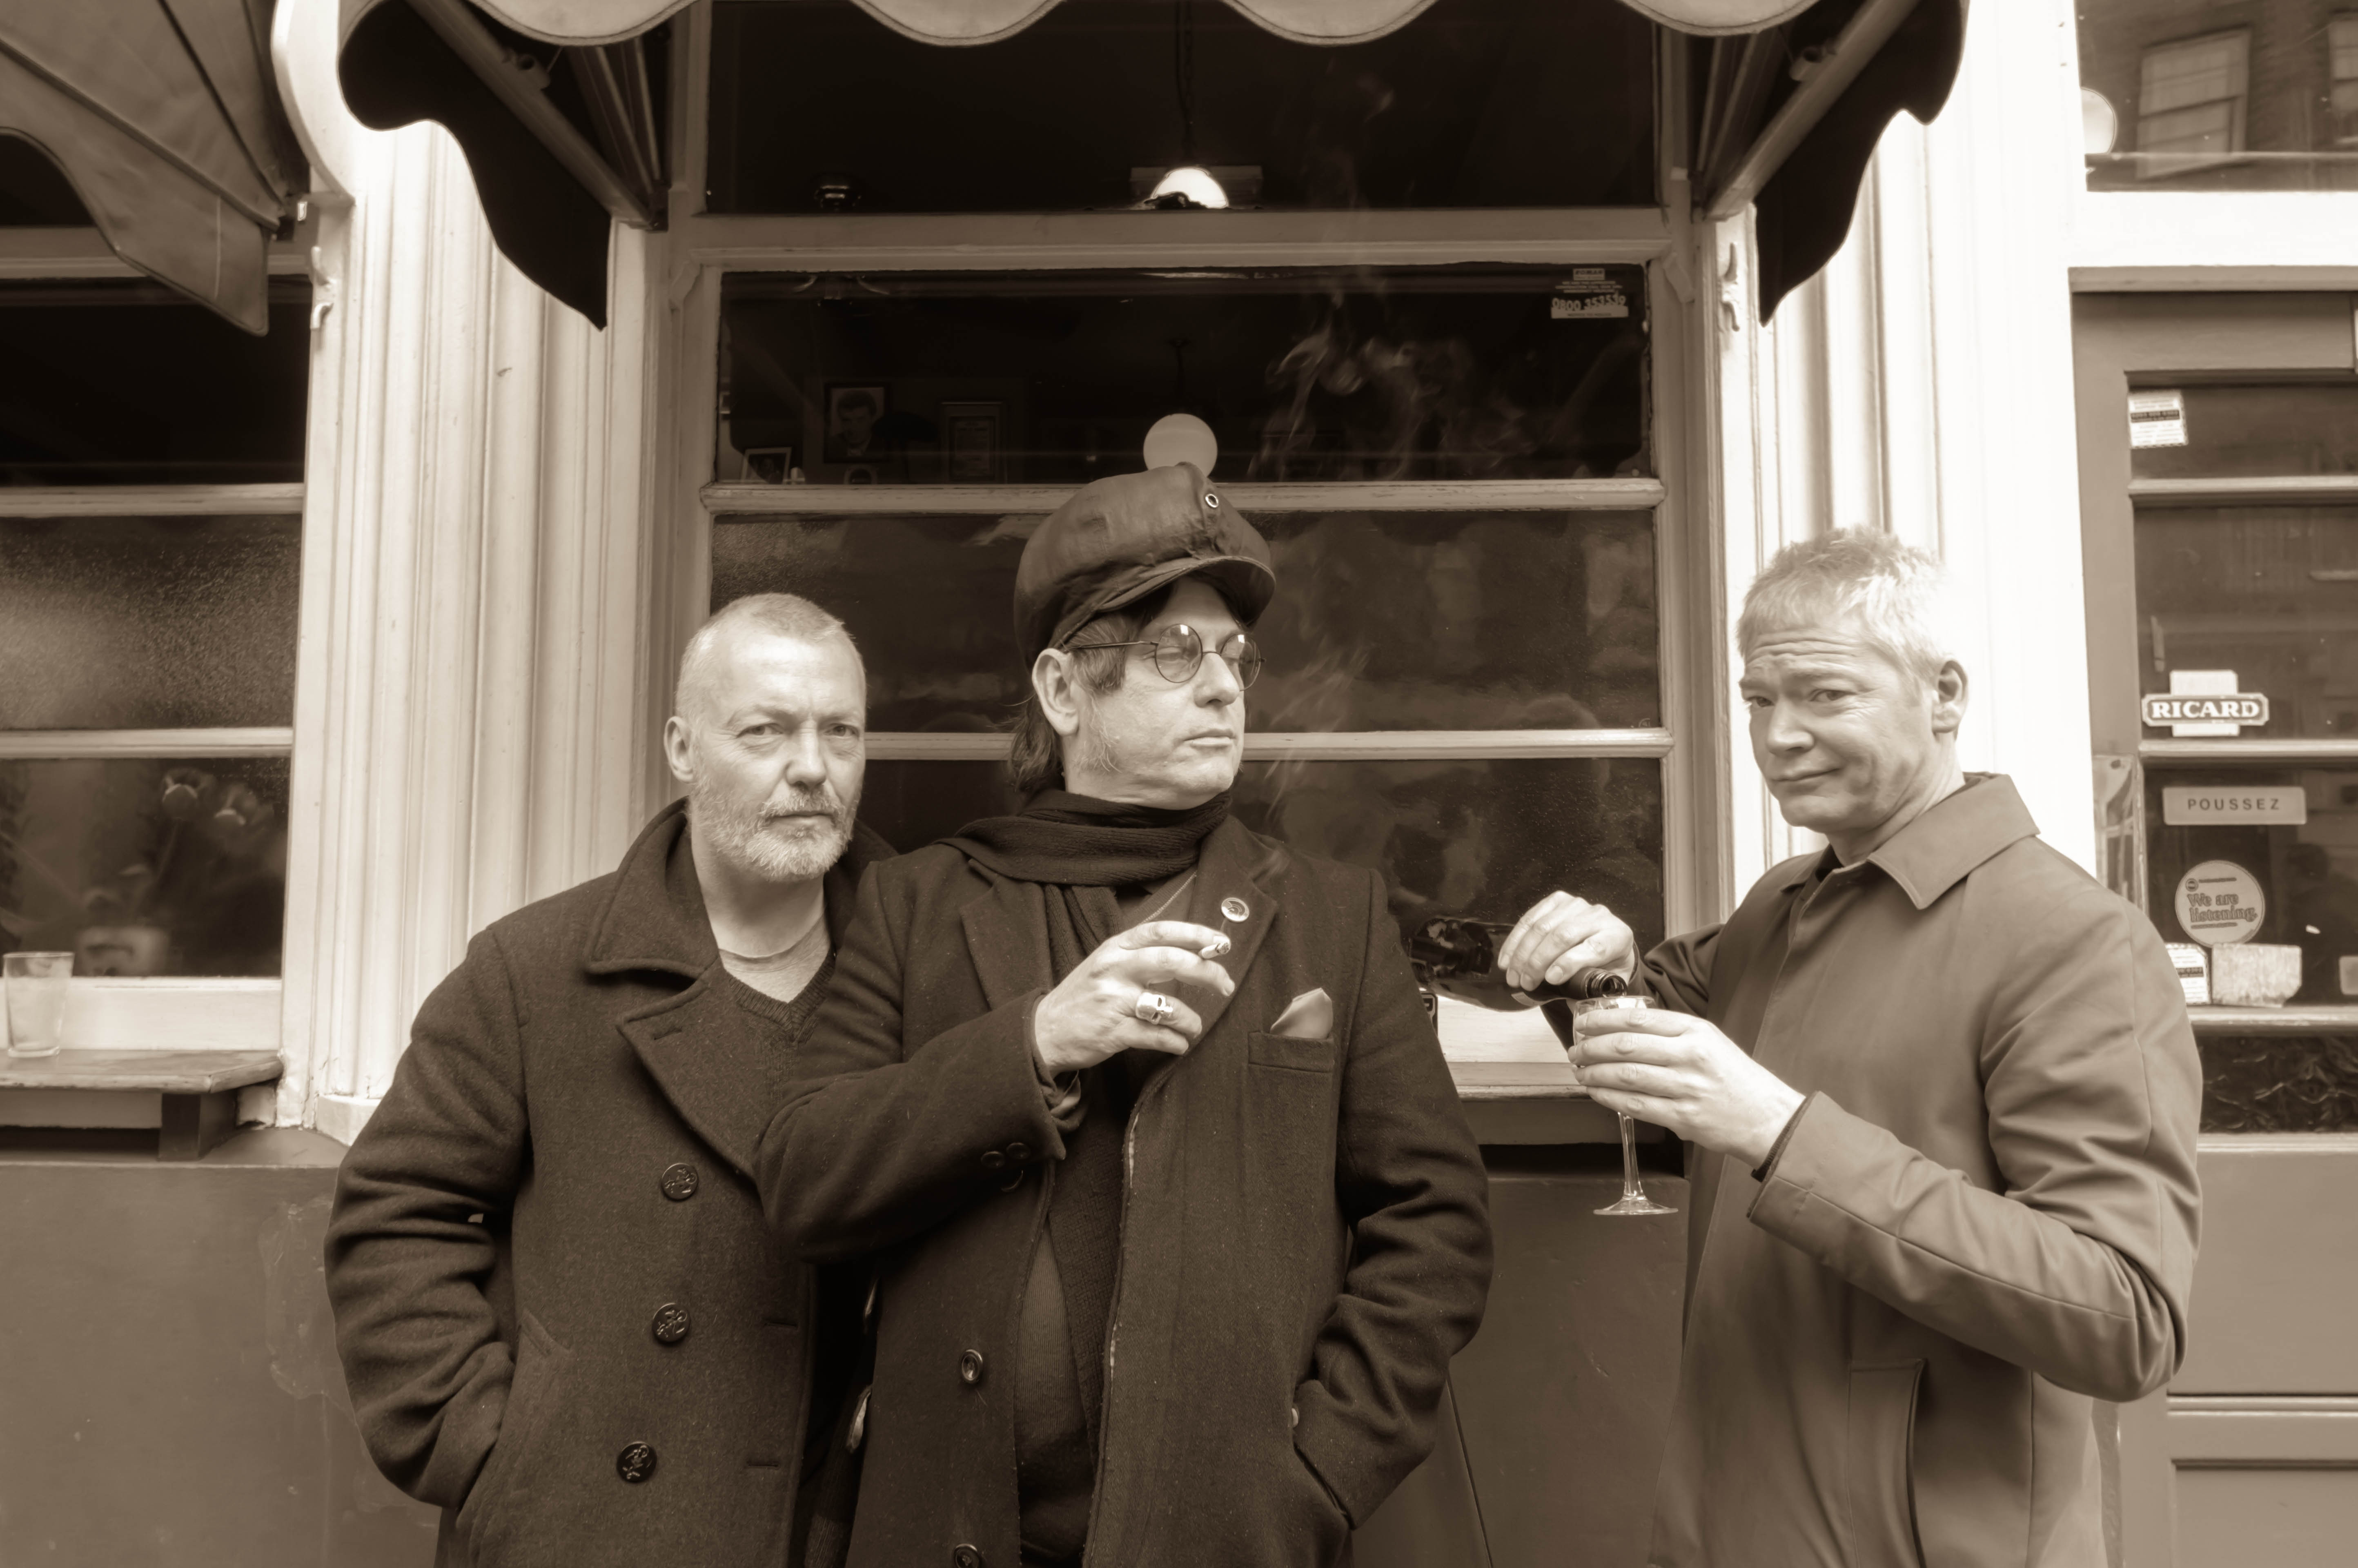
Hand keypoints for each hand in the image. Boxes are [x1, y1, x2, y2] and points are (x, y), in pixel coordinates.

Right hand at [1032, 921, 1236, 1078]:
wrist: (1045, 1031)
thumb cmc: (1086, 996)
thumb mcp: (1107, 963)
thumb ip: (1142, 956)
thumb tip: (1194, 953)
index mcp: (1115, 947)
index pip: (1162, 931)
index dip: (1197, 934)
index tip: (1222, 943)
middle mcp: (1114, 969)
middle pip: (1171, 961)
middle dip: (1206, 972)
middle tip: (1225, 985)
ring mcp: (1112, 1001)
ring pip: (1169, 1005)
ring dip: (1191, 1019)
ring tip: (1193, 1027)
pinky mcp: (1113, 1032)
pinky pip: (1157, 1037)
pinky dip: (1175, 1042)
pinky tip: (1178, 1044)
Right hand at [1496, 892, 1636, 995]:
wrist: (1604, 944)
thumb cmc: (1605, 967)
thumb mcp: (1608, 983)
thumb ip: (1595, 992)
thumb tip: (1574, 1003)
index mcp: (1618, 937)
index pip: (1593, 948)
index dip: (1569, 963)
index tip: (1549, 980)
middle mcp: (1600, 916)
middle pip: (1563, 936)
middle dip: (1538, 962)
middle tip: (1524, 983)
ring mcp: (1577, 905)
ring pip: (1543, 927)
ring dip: (1522, 954)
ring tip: (1512, 977)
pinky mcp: (1558, 900)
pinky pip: (1530, 918)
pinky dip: (1515, 941)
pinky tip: (1507, 960)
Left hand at [1569, 1008, 1804, 1166]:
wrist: (1768, 1117)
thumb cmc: (1735, 1078)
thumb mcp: (1710, 1041)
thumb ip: (1672, 1033)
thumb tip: (1624, 1029)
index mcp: (1696, 1031)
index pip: (1638, 1019)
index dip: (1603, 1020)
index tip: (1583, 1023)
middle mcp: (1690, 1055)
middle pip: (1625, 1046)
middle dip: (1591, 1047)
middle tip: (1575, 1049)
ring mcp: (1686, 1087)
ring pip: (1625, 1076)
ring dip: (1595, 1073)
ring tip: (1580, 1071)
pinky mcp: (1683, 1117)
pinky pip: (1635, 1105)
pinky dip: (1609, 1098)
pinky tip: (1596, 1092)